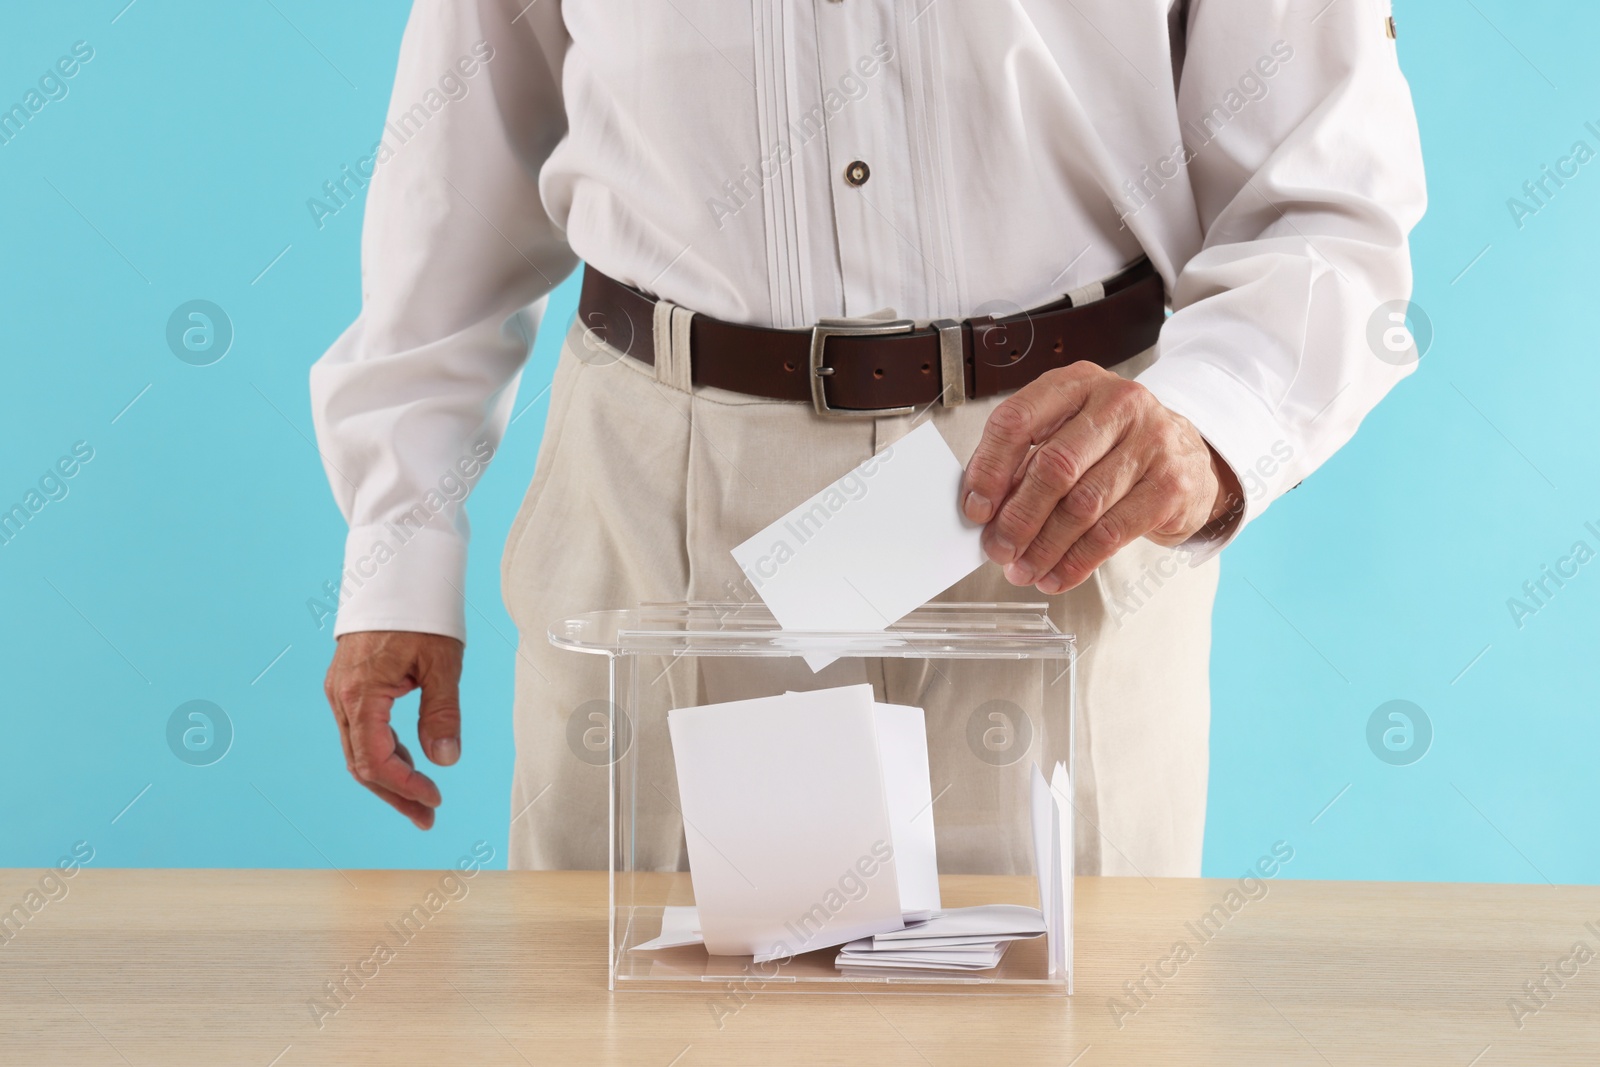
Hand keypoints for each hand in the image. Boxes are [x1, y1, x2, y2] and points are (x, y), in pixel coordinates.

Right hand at [323, 631, 463, 829]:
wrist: (395, 572)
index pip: (376, 760)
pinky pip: (360, 732)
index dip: (404, 786)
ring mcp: (340, 692)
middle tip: (427, 817)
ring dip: (389, 778)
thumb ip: (442, 712)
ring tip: (423, 799)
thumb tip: (445, 760)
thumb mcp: (442, 662)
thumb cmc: (421, 612)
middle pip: (361, 764)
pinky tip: (411, 763)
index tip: (434, 799)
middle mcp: (341, 697)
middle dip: (395, 793)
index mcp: (359, 694)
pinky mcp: (347, 687)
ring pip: (358, 751)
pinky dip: (384, 753)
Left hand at [961, 362, 1241, 593]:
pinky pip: (1112, 532)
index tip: (975, 508)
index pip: (1019, 419)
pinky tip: (1057, 576)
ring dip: (1044, 547)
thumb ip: (1027, 463)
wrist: (1188, 458)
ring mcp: (1151, 441)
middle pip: (1054, 466)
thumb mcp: (1069, 436)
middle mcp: (1118, 403)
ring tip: (1024, 570)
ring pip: (1082, 505)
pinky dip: (1077, 561)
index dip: (990, 468)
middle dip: (1018, 517)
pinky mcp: (1171, 484)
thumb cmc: (1114, 448)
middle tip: (997, 550)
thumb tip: (985, 511)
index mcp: (1077, 382)